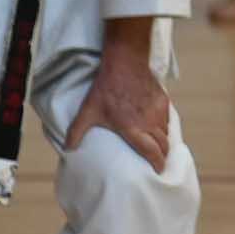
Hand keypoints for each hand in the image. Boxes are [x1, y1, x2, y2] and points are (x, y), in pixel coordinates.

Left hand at [61, 36, 174, 172]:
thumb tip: (67, 149)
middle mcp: (150, 122)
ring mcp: (159, 111)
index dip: (157, 164)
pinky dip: (164, 126)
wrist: (125, 62)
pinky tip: (157, 126)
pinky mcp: (163, 100)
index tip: (157, 171)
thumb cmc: (106, 89)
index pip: (153, 152)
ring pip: (167, 132)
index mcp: (134, 129)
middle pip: (164, 145)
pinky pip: (167, 119)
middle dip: (163, 156)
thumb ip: (76, 132)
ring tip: (157, 145)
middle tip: (158, 161)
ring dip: (164, 141)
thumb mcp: (88, 111)